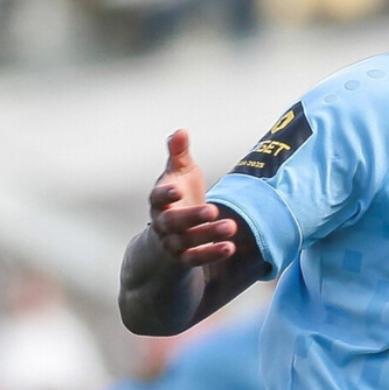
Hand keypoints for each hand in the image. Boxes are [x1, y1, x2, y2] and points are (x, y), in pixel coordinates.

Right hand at [148, 130, 238, 266]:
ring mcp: (171, 242)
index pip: (157, 197)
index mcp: (158, 200)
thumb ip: (179, 152)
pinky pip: (195, 259)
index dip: (165, 193)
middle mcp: (161, 223)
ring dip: (208, 235)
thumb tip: (181, 130)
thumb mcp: (179, 171)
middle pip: (172, 222)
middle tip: (213, 210)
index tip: (178, 189)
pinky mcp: (184, 258)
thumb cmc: (179, 193)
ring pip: (186, 242)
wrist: (172, 230)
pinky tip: (230, 247)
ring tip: (231, 227)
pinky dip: (211, 254)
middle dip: (192, 217)